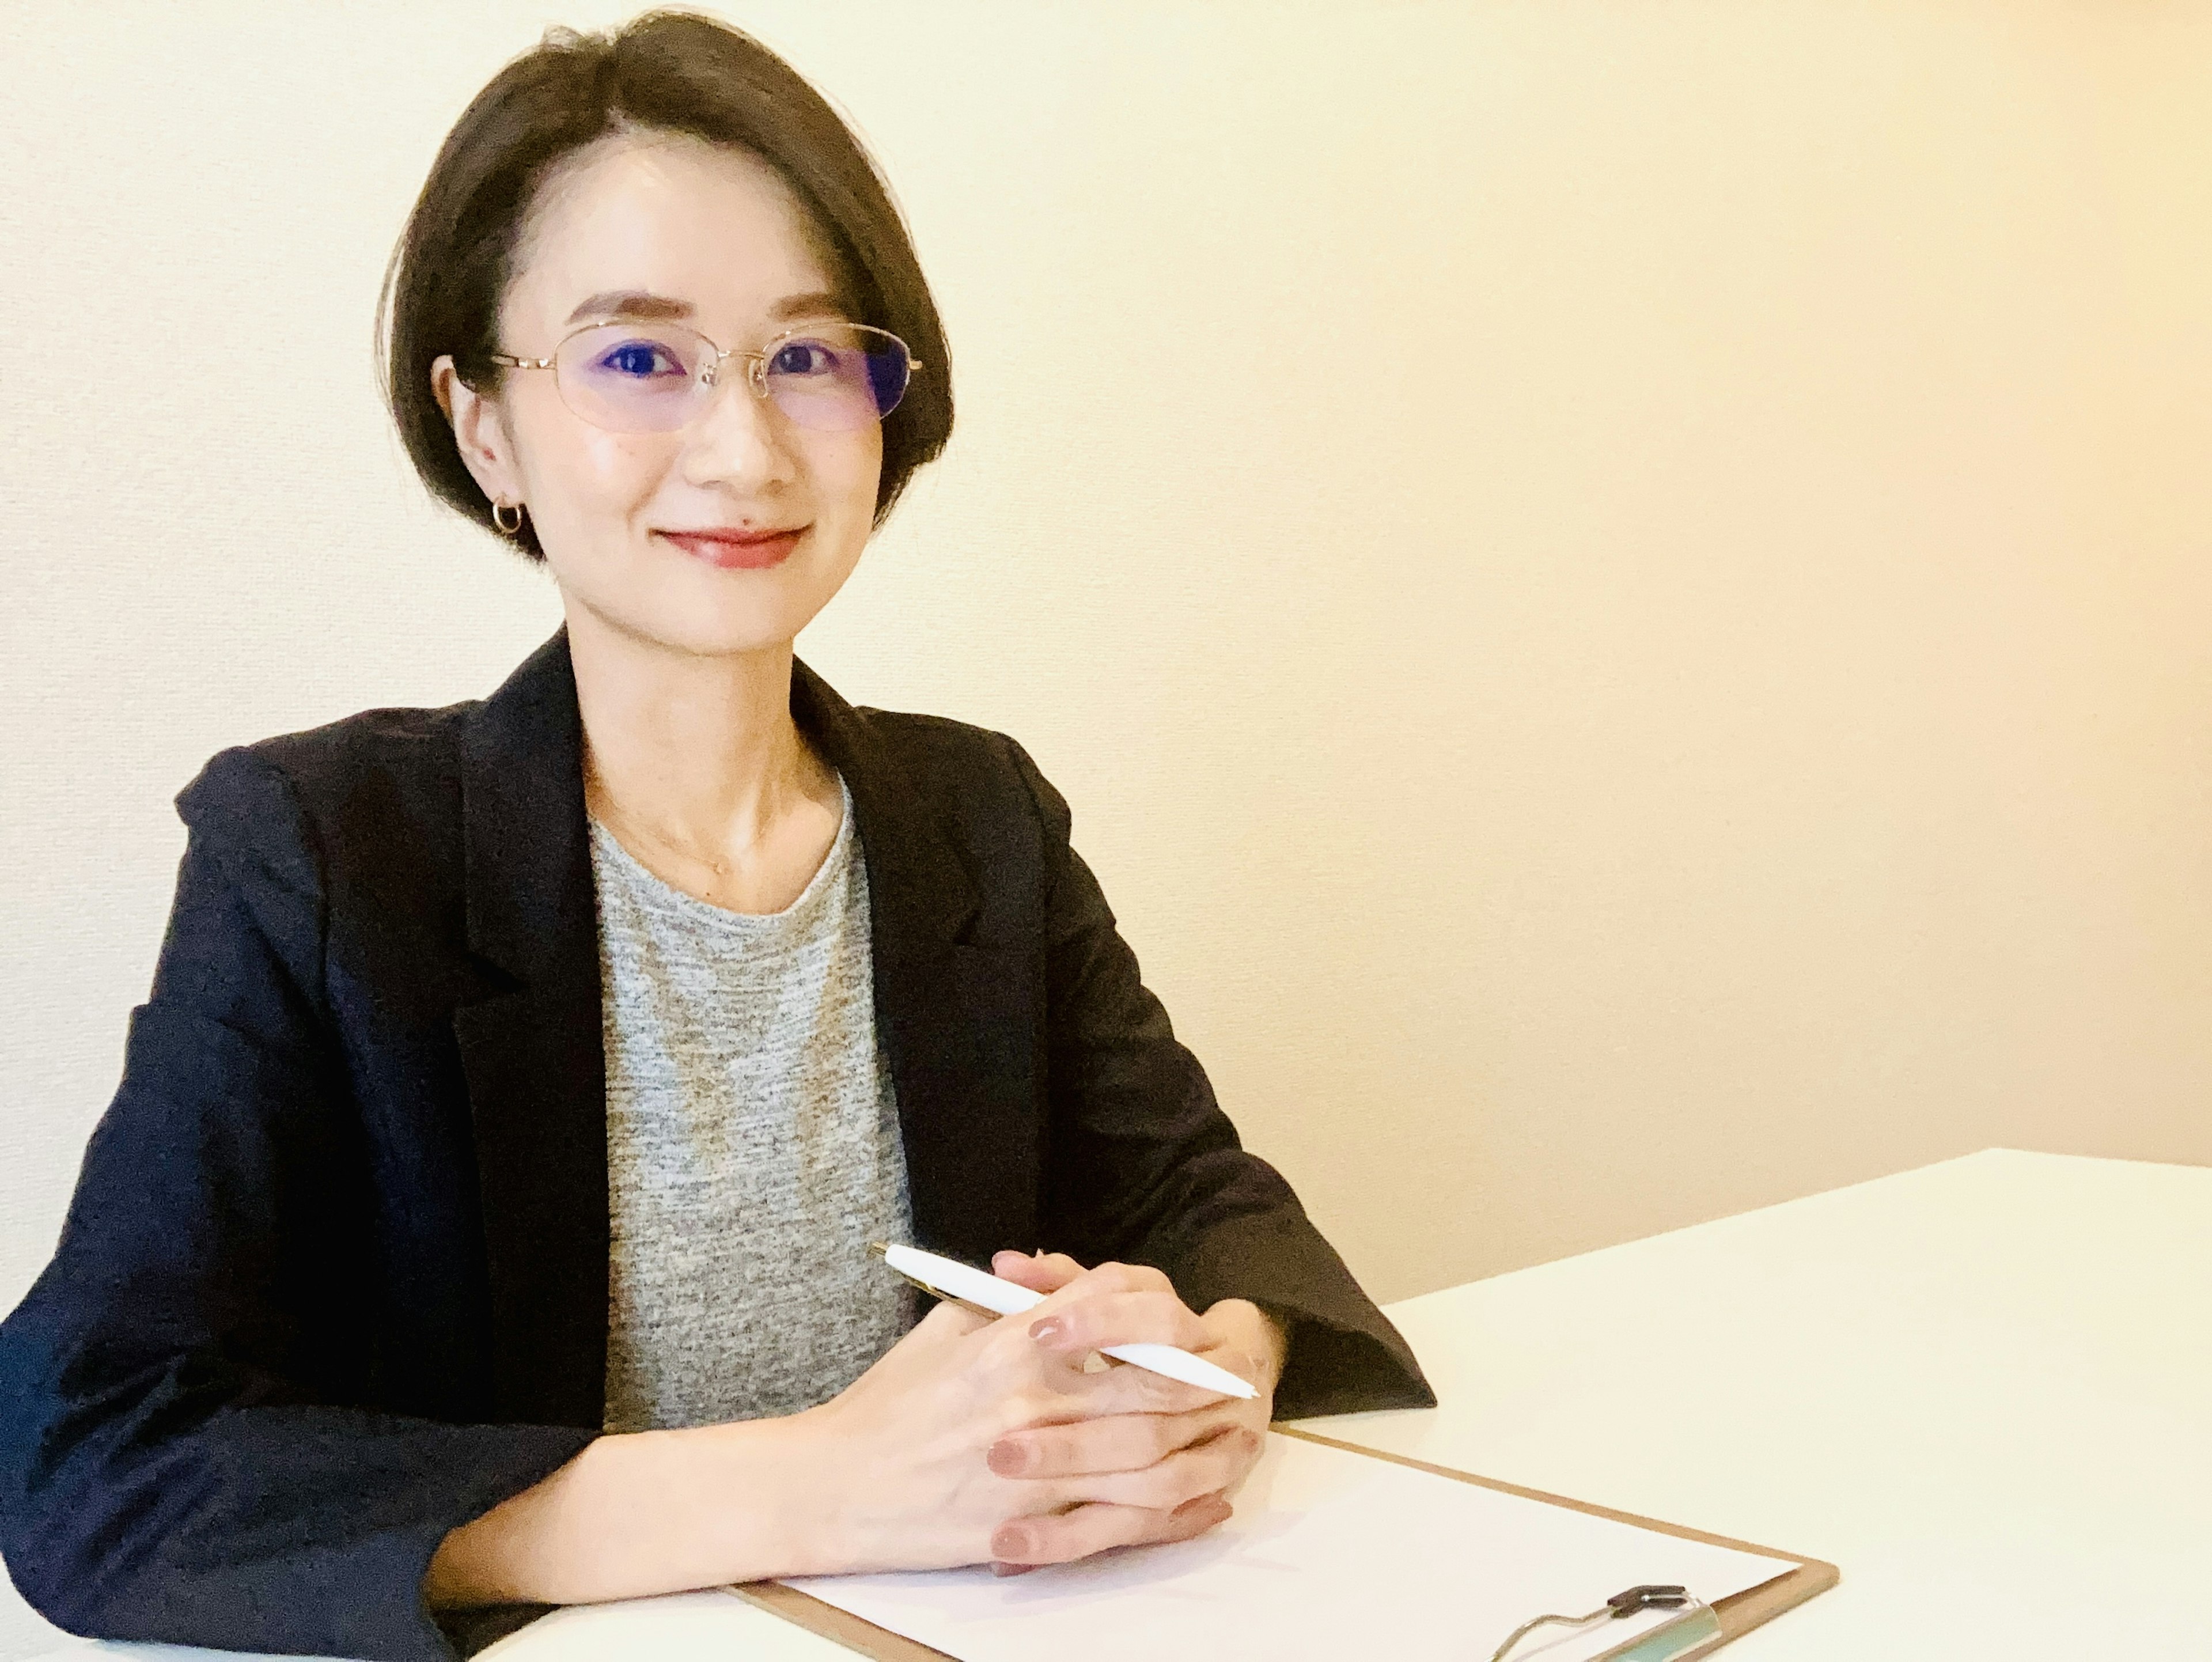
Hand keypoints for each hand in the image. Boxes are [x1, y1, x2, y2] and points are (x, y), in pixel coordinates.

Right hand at [796, 1257, 1267, 1576]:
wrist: (835, 1485)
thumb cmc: (886, 1403)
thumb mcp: (945, 1328)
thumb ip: (1005, 1300)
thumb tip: (1056, 1277)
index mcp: (1013, 1340)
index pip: (1114, 1303)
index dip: (1161, 1306)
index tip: (1183, 1319)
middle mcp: (1035, 1398)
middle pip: (1153, 1377)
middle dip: (1206, 1374)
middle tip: (1238, 1374)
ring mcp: (1037, 1465)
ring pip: (1153, 1451)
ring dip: (1205, 1443)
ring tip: (1239, 1435)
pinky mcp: (1032, 1523)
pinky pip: (1125, 1519)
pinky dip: (1178, 1513)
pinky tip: (1209, 1502)